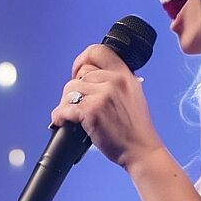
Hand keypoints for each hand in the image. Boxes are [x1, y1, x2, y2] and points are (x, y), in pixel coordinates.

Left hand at [49, 41, 162, 170]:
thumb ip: (115, 83)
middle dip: (73, 89)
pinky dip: (59, 116)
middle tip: (75, 103)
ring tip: (69, 114)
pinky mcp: (92, 111)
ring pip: (70, 89)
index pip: (98, 51)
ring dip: (65, 103)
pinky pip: (65, 108)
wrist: (141, 150)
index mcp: (125, 74)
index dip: (83, 60)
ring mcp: (103, 95)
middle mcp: (115, 80)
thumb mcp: (133, 95)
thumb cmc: (135, 129)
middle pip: (80, 74)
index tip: (77, 72)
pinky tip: (60, 121)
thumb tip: (90, 78)